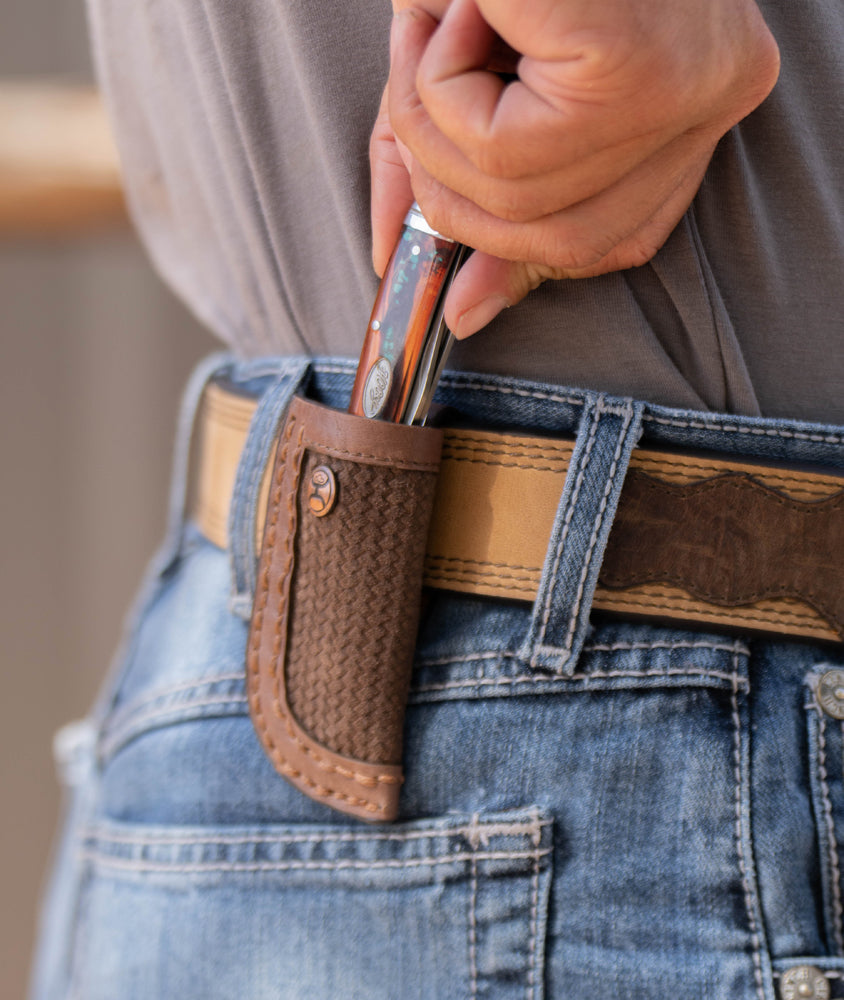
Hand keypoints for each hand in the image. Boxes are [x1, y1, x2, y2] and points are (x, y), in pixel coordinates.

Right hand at [371, 0, 779, 337]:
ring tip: (443, 35)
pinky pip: (504, 147)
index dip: (521, 264)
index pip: (614, 239)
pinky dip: (441, 84)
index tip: (459, 290)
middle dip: (450, 187)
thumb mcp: (485, 77)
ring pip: (519, 198)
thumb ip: (474, 192)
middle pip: (559, 239)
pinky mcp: (639, 68)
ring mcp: (687, 85)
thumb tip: (457, 311)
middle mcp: (710, 98)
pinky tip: (464, 15)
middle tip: (420, 98)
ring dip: (434, 122)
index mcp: (689, 100)